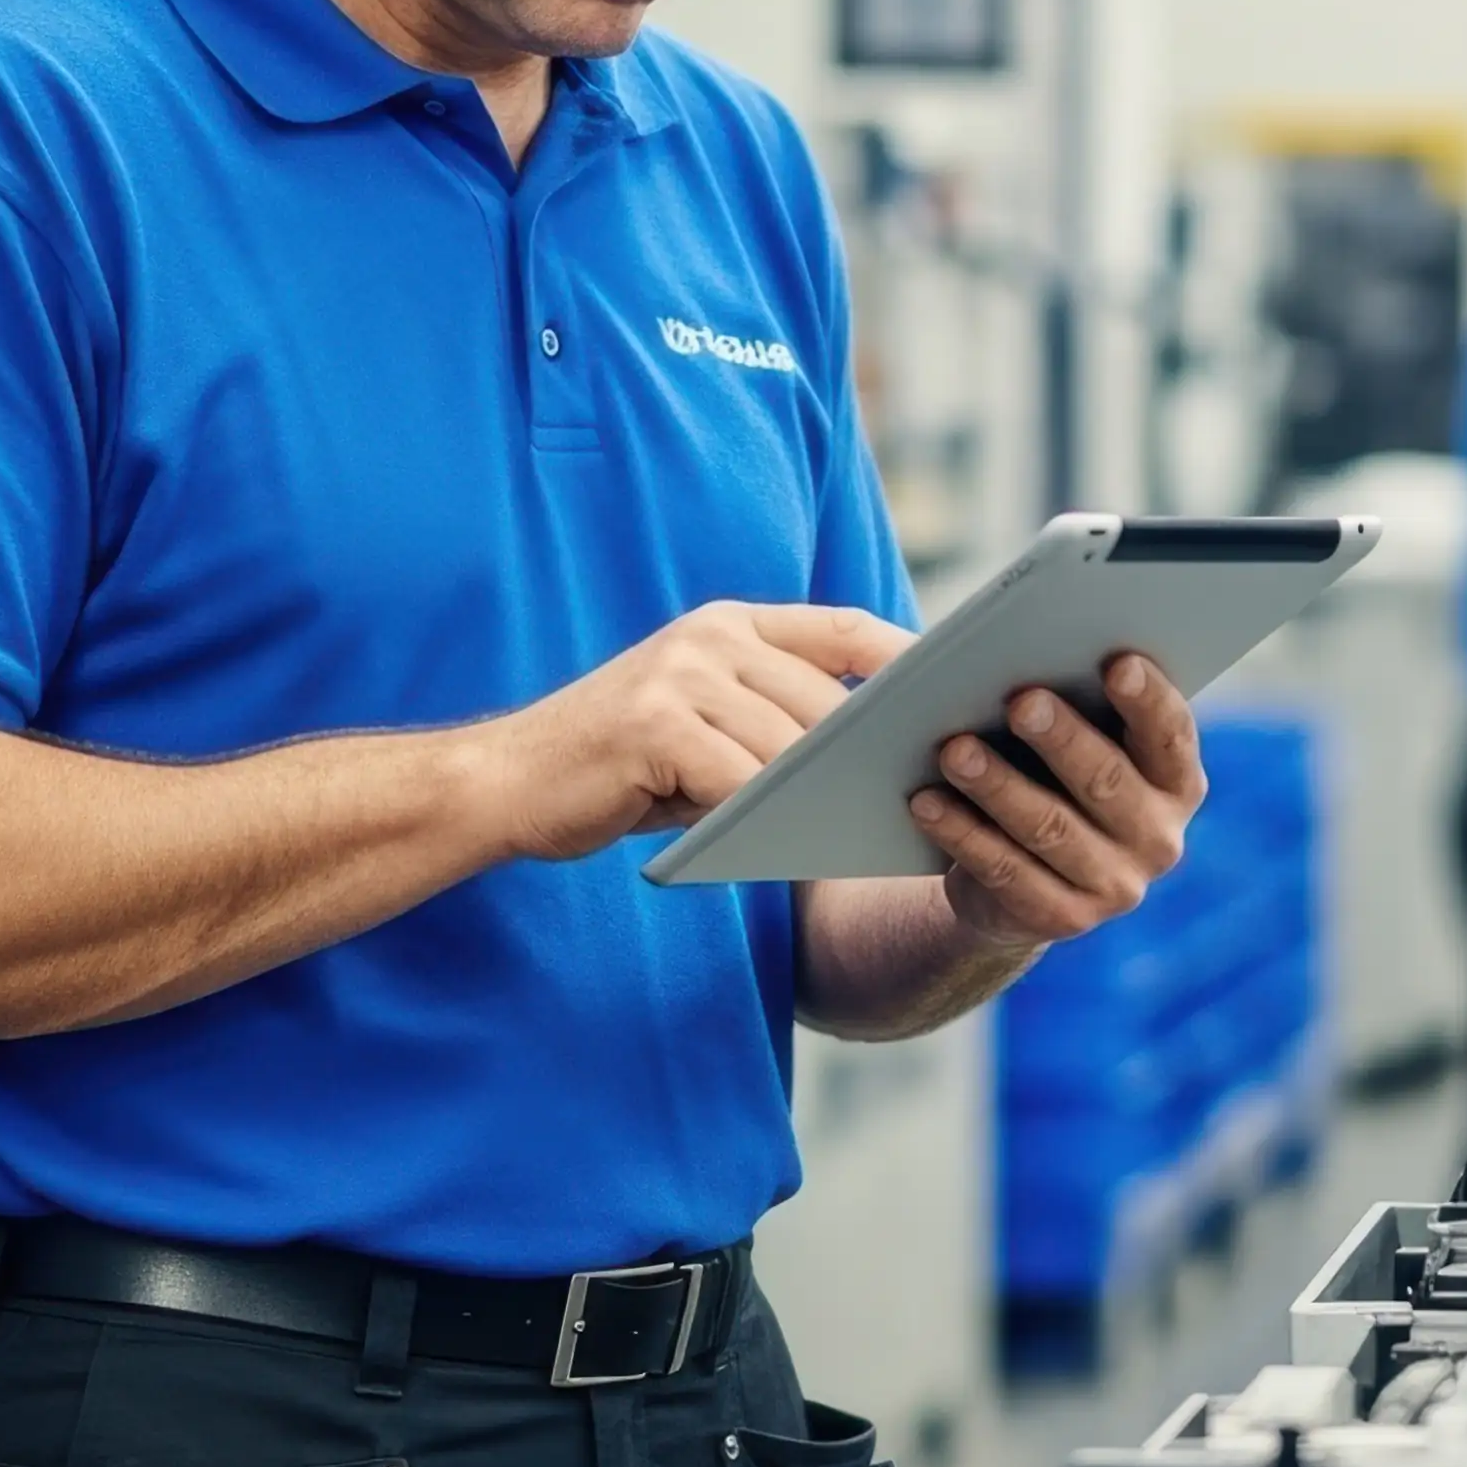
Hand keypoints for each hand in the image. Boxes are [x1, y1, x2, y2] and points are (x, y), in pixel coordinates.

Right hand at [486, 602, 915, 859]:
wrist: (505, 783)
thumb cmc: (620, 771)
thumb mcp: (704, 728)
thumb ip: (774, 726)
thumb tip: (870, 762)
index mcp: (731, 624)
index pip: (844, 627)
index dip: (909, 656)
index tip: (961, 689)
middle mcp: (712, 634)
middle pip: (826, 694)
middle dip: (875, 747)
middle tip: (927, 787)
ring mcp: (682, 673)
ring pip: (790, 741)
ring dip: (830, 791)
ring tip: (875, 826)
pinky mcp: (654, 723)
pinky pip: (741, 778)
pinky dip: (773, 815)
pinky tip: (799, 843)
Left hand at [910, 655, 1207, 950]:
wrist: (1033, 877)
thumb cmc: (1055, 774)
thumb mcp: (1080, 740)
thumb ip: (1076, 700)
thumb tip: (1022, 648)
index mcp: (1177, 782)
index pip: (1171, 735)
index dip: (1148, 700)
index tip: (1118, 662)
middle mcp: (1158, 838)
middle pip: (1108, 782)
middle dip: (1062, 739)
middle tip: (1019, 701)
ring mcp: (1114, 887)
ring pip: (1050, 828)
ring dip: (999, 786)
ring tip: (954, 750)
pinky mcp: (1061, 919)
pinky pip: (1005, 872)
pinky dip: (963, 833)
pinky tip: (927, 802)